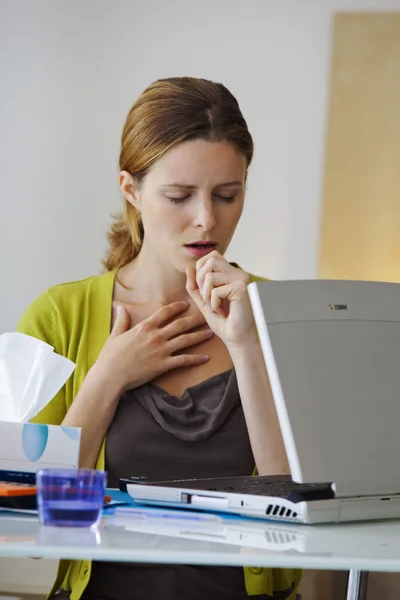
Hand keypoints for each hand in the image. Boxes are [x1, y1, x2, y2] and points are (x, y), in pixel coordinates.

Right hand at [93, 301, 212, 393]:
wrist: (110, 376)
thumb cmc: (110, 356)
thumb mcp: (115, 335)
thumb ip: (121, 320)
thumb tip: (120, 306)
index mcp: (145, 327)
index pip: (165, 312)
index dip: (177, 307)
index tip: (185, 304)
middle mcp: (156, 336)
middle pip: (180, 324)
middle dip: (195, 319)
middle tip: (207, 315)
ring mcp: (161, 350)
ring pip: (186, 340)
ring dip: (200, 336)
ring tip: (211, 333)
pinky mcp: (163, 365)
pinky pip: (184, 360)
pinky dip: (196, 359)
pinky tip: (206, 358)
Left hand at [186, 251, 257, 348]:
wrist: (237, 338)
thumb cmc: (224, 321)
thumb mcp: (204, 301)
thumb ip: (195, 285)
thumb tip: (188, 268)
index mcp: (232, 273)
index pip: (211, 257)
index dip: (200, 271)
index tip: (205, 291)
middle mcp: (238, 273)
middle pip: (210, 260)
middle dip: (201, 281)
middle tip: (208, 299)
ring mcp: (241, 279)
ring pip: (209, 276)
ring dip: (206, 295)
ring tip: (217, 307)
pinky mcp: (241, 288)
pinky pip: (216, 291)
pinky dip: (214, 304)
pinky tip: (224, 313)